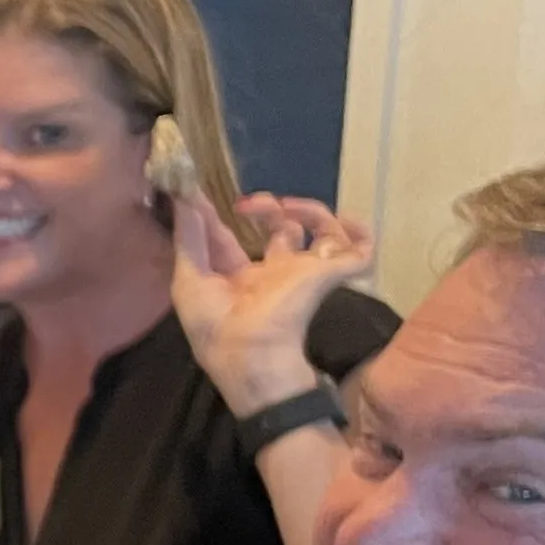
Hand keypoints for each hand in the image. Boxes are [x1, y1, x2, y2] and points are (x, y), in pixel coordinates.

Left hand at [169, 191, 373, 418]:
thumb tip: (183, 197)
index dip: (218, 213)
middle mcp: (274, 271)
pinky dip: (358, 232)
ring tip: (285, 208)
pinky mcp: (328, 275)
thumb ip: (188, 236)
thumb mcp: (189, 278)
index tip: (201, 190)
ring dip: (309, 210)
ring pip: (321, 231)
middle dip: (266, 209)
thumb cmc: (215, 324)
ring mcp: (304, 272)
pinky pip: (360, 251)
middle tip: (248, 205)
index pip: (231, 237)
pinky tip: (342, 221)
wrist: (249, 353)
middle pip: (282, 228)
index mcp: (238, 277)